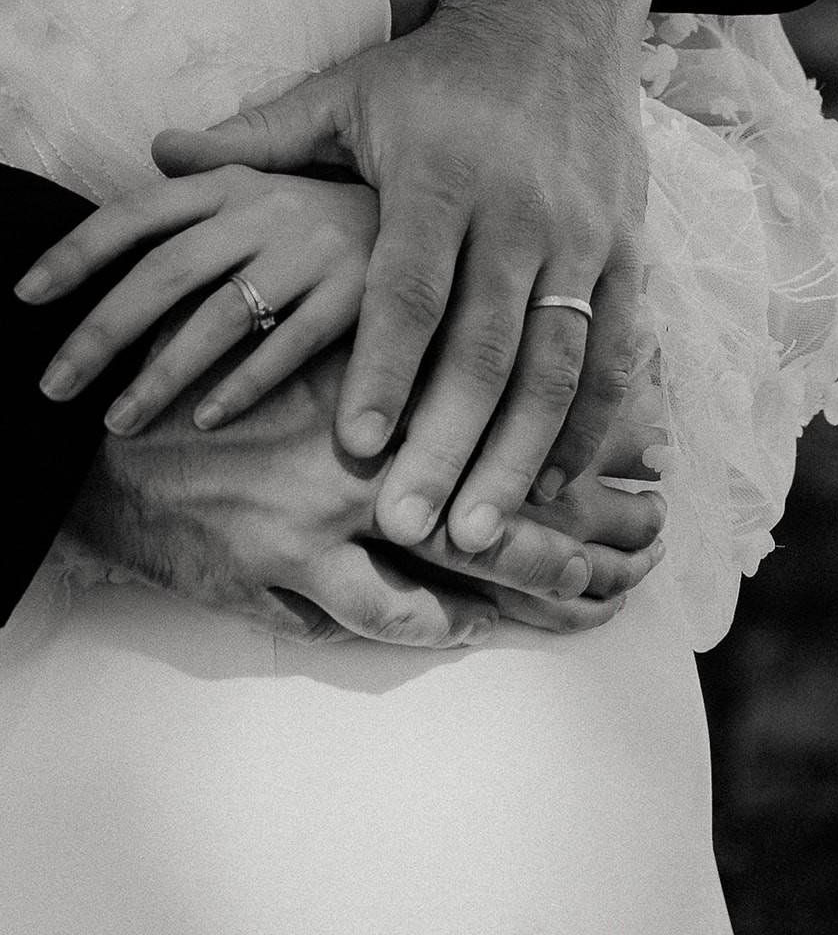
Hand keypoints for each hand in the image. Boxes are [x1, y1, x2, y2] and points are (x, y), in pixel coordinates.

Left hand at [17, 167, 377, 435]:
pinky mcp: (357, 299)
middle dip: (100, 332)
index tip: (25, 295)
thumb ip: (215, 166)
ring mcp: (311, 256)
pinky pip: (290, 347)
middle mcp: (265, 213)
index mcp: (233, 181)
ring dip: (160, 375)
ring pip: (218, 319)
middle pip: (164, 273)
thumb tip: (156, 150)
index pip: (137, 214)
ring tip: (117, 421)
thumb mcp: (280, 167)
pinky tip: (205, 419)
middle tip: (53, 386)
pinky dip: (243, 384)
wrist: (448, 197)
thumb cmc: (346, 200)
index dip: (77, 253)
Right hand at [68, 337, 665, 646]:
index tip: (652, 467)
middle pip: (508, 501)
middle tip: (648, 552)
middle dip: (591, 534)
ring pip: (459, 571)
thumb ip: (397, 323)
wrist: (88, 421)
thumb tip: (488, 334)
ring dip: (535, 595)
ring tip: (592, 606)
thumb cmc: (207, 354)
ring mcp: (319, 514)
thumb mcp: (301, 305)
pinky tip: (464, 629)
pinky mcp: (271, 568)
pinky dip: (426, 623)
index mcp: (386, 378)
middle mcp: (365, 446)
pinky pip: (369, 612)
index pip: (516, 414)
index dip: (590, 445)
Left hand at [152, 0, 655, 555]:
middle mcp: (519, 212)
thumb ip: (263, 138)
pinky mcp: (628, 254)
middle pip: (483, 348)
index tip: (357, 449)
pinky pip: (613, 354)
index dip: (385, 372)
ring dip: (520, 457)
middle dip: (447, 444)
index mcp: (440, 175)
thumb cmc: (438, 76)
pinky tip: (554, 487)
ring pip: (556, 365)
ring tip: (481, 533)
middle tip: (409, 526)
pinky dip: (589, 424)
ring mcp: (582, 238)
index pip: (408, 289)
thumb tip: (157, 150)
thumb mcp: (350, 94)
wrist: (557, 21)